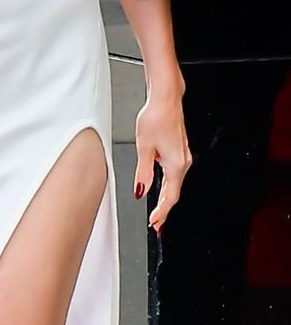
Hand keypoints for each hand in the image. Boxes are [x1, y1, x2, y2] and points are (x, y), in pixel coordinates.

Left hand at [134, 89, 190, 234]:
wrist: (166, 99)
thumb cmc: (156, 117)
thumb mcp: (144, 148)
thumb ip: (143, 173)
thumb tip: (141, 191)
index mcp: (176, 164)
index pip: (170, 196)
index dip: (162, 212)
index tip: (154, 223)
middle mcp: (183, 162)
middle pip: (174, 193)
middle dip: (164, 210)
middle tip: (156, 225)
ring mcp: (183, 156)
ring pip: (175, 184)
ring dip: (166, 199)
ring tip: (157, 213)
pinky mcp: (179, 151)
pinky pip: (174, 174)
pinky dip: (168, 186)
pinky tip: (161, 190)